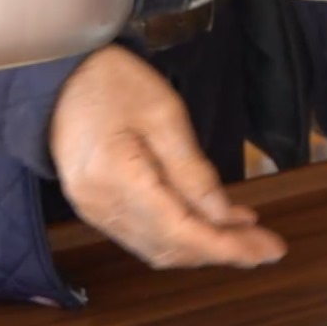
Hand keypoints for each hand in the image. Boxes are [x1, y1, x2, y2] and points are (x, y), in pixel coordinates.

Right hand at [49, 46, 285, 268]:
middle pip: (172, 247)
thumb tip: (226, 217)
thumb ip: (194, 172)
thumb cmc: (111, 81)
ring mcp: (93, 210)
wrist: (56, 73)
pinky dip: (183, 237)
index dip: (229, 247)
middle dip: (225, 252)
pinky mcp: (96, 207)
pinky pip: (145, 235)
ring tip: (249, 237)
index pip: (182, 231)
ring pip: (160, 248)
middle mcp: (100, 205)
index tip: (270, 250)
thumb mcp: (165, 115)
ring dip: (206, 248)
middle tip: (269, 248)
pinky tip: (214, 224)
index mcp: (116, 177)